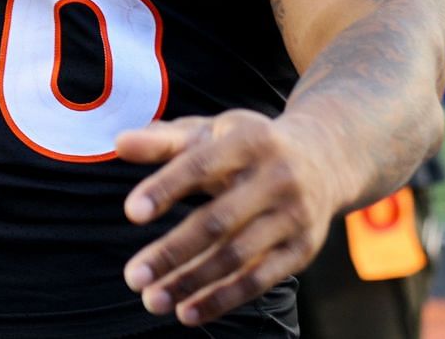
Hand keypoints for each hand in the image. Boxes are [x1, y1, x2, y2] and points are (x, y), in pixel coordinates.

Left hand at [115, 111, 335, 327]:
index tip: (131, 213)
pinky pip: (259, 280)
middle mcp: (276, 178)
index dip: (167, 188)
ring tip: (152, 300)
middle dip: (173, 252)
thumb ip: (164, 140)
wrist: (325, 156)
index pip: (202, 164)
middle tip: (132, 277)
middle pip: (219, 221)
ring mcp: (293, 216)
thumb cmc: (249, 144)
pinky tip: (188, 312)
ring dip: (193, 282)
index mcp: (249, 140)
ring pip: (237, 257)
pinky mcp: (301, 249)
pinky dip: (222, 299)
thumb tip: (119, 144)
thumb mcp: (211, 132)